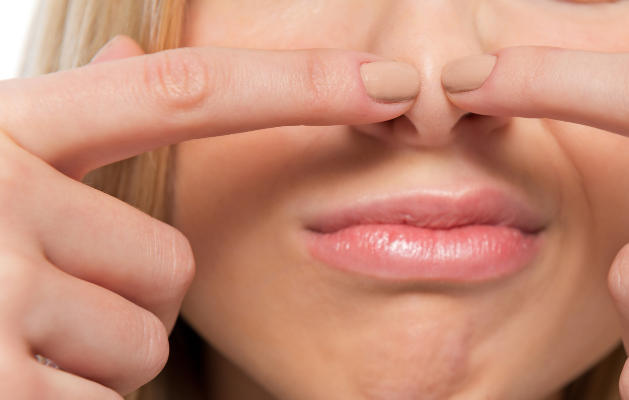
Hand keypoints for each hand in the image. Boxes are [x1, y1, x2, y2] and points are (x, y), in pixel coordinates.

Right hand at [0, 36, 412, 397]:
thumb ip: (56, 125)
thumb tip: (133, 44)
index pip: (181, 93)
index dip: (298, 83)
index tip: (388, 80)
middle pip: (170, 265)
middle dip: (124, 298)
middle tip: (31, 307)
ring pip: (141, 346)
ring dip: (90, 363)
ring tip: (4, 349)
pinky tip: (7, 385)